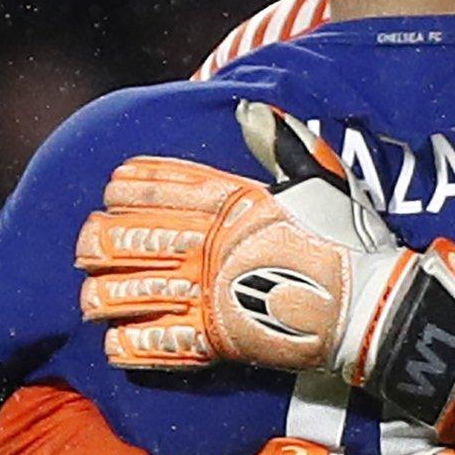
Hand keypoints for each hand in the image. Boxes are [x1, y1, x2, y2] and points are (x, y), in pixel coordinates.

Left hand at [76, 102, 454, 423]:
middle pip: (129, 237)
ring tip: (92, 298)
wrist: (368, 307)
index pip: (163, 184)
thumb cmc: (348, 242)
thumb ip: (280, 145)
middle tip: (86, 247)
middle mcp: (209, 244)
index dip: (129, 186)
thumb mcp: (317, 181)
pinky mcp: (214, 342)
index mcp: (231, 201)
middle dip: (98, 242)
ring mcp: (207, 294)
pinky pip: (153, 344)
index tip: (110, 188)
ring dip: (103, 295)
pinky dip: (129, 345)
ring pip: (128, 292)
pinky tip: (115, 342)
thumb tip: (252, 109)